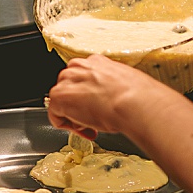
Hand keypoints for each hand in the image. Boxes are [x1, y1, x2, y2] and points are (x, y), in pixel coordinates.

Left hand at [46, 56, 166, 138]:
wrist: (134, 103)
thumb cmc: (137, 96)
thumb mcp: (125, 84)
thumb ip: (112, 88)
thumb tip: (114, 98)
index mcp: (96, 62)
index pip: (82, 77)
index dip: (88, 96)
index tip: (96, 108)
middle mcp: (80, 68)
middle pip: (68, 87)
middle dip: (77, 105)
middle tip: (91, 120)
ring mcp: (68, 81)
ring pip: (61, 100)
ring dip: (72, 115)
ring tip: (89, 126)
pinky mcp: (60, 96)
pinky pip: (55, 114)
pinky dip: (66, 125)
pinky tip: (83, 130)